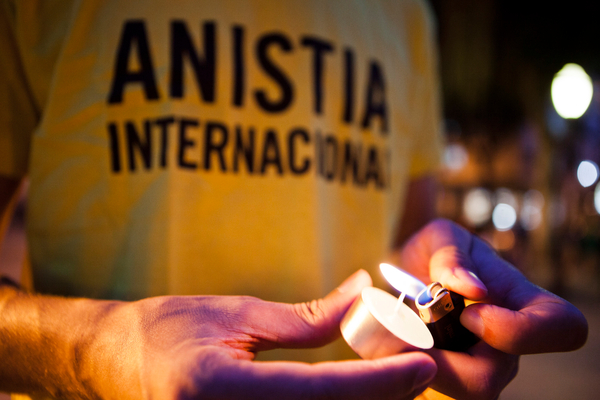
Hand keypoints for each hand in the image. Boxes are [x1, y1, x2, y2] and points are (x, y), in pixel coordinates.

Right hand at [78, 270, 436, 399]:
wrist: (117, 364)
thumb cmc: (167, 329)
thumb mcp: (235, 314)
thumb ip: (304, 318)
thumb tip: (361, 295)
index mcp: (222, 391)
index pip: (320, 393)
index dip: (378, 382)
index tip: (423, 365)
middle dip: (382, 398)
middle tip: (415, 366)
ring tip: (392, 377)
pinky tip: (352, 392)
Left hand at [394, 219, 587, 399]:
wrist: (412, 271)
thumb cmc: (439, 252)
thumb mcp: (441, 238)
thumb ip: (452, 255)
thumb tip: (472, 288)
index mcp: (522, 301)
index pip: (563, 328)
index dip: (519, 331)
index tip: (471, 313)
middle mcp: (507, 344)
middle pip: (490, 379)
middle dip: (439, 361)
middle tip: (406, 334)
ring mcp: (479, 367)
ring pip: (453, 390)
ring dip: (414, 363)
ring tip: (391, 334)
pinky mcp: (448, 379)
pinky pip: (427, 386)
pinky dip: (402, 367)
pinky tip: (388, 343)